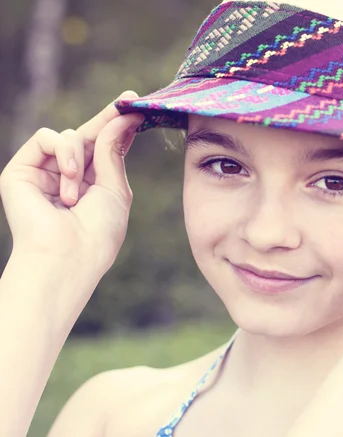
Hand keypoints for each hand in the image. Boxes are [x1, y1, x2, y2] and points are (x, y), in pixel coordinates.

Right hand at [0, 91, 143, 279]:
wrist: (68, 257)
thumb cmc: (98, 232)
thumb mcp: (114, 188)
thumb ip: (112, 151)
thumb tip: (122, 118)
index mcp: (93, 184)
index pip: (105, 147)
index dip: (118, 126)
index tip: (136, 103)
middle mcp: (69, 176)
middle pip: (88, 136)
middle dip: (107, 119)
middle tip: (128, 100)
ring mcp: (45, 173)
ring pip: (69, 136)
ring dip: (79, 158)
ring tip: (76, 195)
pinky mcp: (21, 171)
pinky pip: (45, 137)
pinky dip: (62, 152)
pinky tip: (68, 178)